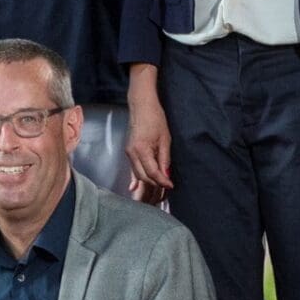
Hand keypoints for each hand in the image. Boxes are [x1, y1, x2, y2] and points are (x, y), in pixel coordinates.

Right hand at [125, 65, 170, 201]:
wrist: (141, 105)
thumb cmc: (155, 118)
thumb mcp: (165, 139)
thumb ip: (165, 159)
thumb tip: (166, 176)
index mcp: (141, 150)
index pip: (152, 173)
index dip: (162, 182)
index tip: (170, 186)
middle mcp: (132, 153)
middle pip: (143, 177)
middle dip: (154, 187)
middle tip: (165, 194)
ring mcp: (129, 153)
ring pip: (138, 175)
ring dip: (147, 185)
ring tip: (156, 195)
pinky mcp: (129, 152)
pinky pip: (133, 169)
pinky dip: (137, 179)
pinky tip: (136, 190)